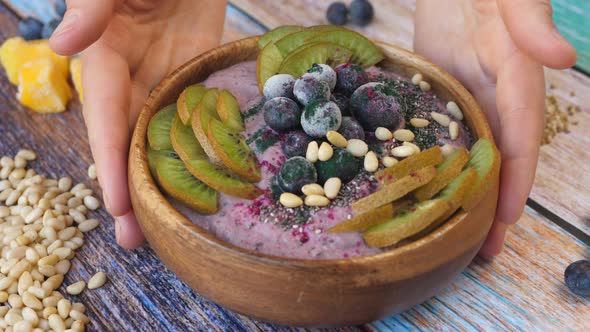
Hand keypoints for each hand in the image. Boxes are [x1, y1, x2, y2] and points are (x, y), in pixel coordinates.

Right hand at [49, 0, 226, 247]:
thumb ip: (91, 8)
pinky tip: (203, 183)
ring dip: (161, 181)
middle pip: (128, 141)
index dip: (108, 161)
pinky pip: (194, 117)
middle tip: (136, 241)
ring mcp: (166, 79)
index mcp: (104, 58)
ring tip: (168, 226)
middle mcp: (132, 77)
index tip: (117, 204)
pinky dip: (195, 151)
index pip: (104, 118)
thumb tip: (62, 46)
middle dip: (130, 189)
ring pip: (159, 138)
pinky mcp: (197, 75)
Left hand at [414, 0, 575, 255]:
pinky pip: (444, 134)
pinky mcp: (442, 91)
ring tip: (455, 231)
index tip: (506, 218)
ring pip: (473, 152)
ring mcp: (467, 95)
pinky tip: (427, 188)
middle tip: (481, 248)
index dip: (516, 179)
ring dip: (468, 192)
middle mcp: (496, 94)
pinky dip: (442, 163)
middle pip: (500, 157)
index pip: (521, 136)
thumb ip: (533, 23)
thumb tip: (563, 58)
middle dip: (493, 203)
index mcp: (517, 77)